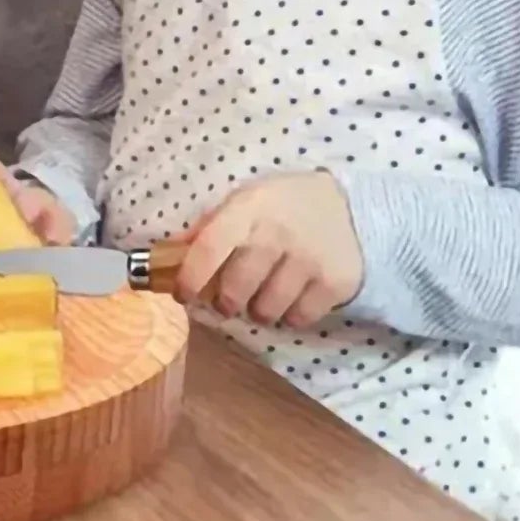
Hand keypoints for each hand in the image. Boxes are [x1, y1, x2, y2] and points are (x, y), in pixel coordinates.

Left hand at [174, 171, 363, 328]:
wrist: (352, 209)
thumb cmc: (284, 206)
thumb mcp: (247, 202)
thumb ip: (211, 227)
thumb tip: (167, 253)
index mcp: (248, 208)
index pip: (208, 247)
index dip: (190, 277)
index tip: (183, 295)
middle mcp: (276, 233)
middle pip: (235, 290)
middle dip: (227, 302)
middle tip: (230, 299)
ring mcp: (308, 259)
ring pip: (265, 311)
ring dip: (259, 310)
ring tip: (265, 293)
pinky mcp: (335, 282)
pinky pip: (298, 318)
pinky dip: (291, 314)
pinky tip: (293, 295)